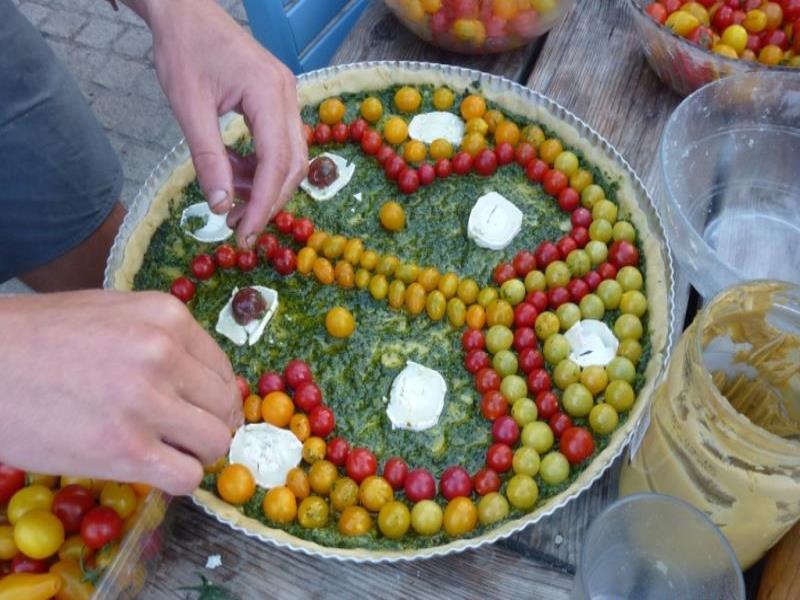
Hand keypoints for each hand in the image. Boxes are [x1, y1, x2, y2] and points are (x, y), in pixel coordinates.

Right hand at [0, 291, 241, 494]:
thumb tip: (204, 380)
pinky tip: (151, 468)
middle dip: (210, 425)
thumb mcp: (112, 314)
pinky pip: (186, 476)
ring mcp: (147, 402)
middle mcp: (164, 354)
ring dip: (196, 453)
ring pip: (214, 442)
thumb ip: (162, 340)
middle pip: (225, 407)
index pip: (223, 370)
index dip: (214, 397)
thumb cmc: (38, 338)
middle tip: (182, 435)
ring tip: (165, 451)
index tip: (198, 411)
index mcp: (166, 316)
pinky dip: (177, 478)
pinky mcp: (126, 449)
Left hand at [129, 0, 307, 247]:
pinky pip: (281, 144)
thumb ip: (208, 158)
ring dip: (264, 184)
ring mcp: (287, 97)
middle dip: (268, 200)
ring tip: (230, 195)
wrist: (185, 12)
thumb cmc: (183, 51)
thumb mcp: (189, 107)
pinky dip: (261, 166)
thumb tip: (221, 205)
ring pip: (291, 157)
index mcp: (268, 93)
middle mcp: (288, 96)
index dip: (263, 202)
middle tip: (238, 226)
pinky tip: (235, 171)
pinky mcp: (279, 100)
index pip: (276, 161)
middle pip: (293, 163)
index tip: (244, 231)